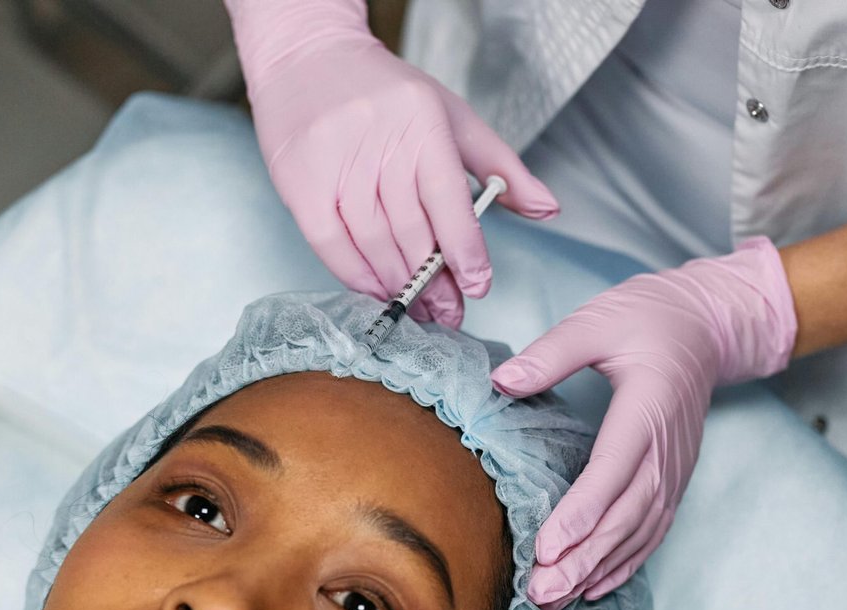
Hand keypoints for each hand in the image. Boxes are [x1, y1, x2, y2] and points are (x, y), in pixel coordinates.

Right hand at [227, 0, 558, 327]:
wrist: (309, 59)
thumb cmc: (387, 93)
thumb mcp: (453, 116)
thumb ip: (501, 165)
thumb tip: (547, 209)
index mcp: (422, 122)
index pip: (448, 200)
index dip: (464, 250)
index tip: (477, 285)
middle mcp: (378, 141)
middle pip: (411, 230)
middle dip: (432, 282)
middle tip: (448, 312)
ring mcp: (336, 163)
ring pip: (373, 242)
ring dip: (397, 284)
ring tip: (416, 307)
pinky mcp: (300, 182)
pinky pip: (330, 243)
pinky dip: (354, 274)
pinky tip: (375, 289)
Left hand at [490, 238, 798, 609]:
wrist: (708, 325)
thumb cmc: (648, 318)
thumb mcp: (598, 321)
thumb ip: (552, 352)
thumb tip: (503, 381)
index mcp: (647, 409)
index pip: (612, 472)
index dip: (580, 514)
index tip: (546, 548)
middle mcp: (666, 449)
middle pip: (625, 516)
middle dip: (582, 559)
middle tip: (541, 592)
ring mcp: (674, 469)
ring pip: (638, 532)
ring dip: (598, 570)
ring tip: (556, 600)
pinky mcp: (673, 479)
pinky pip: (652, 530)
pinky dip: (625, 563)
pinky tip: (594, 588)